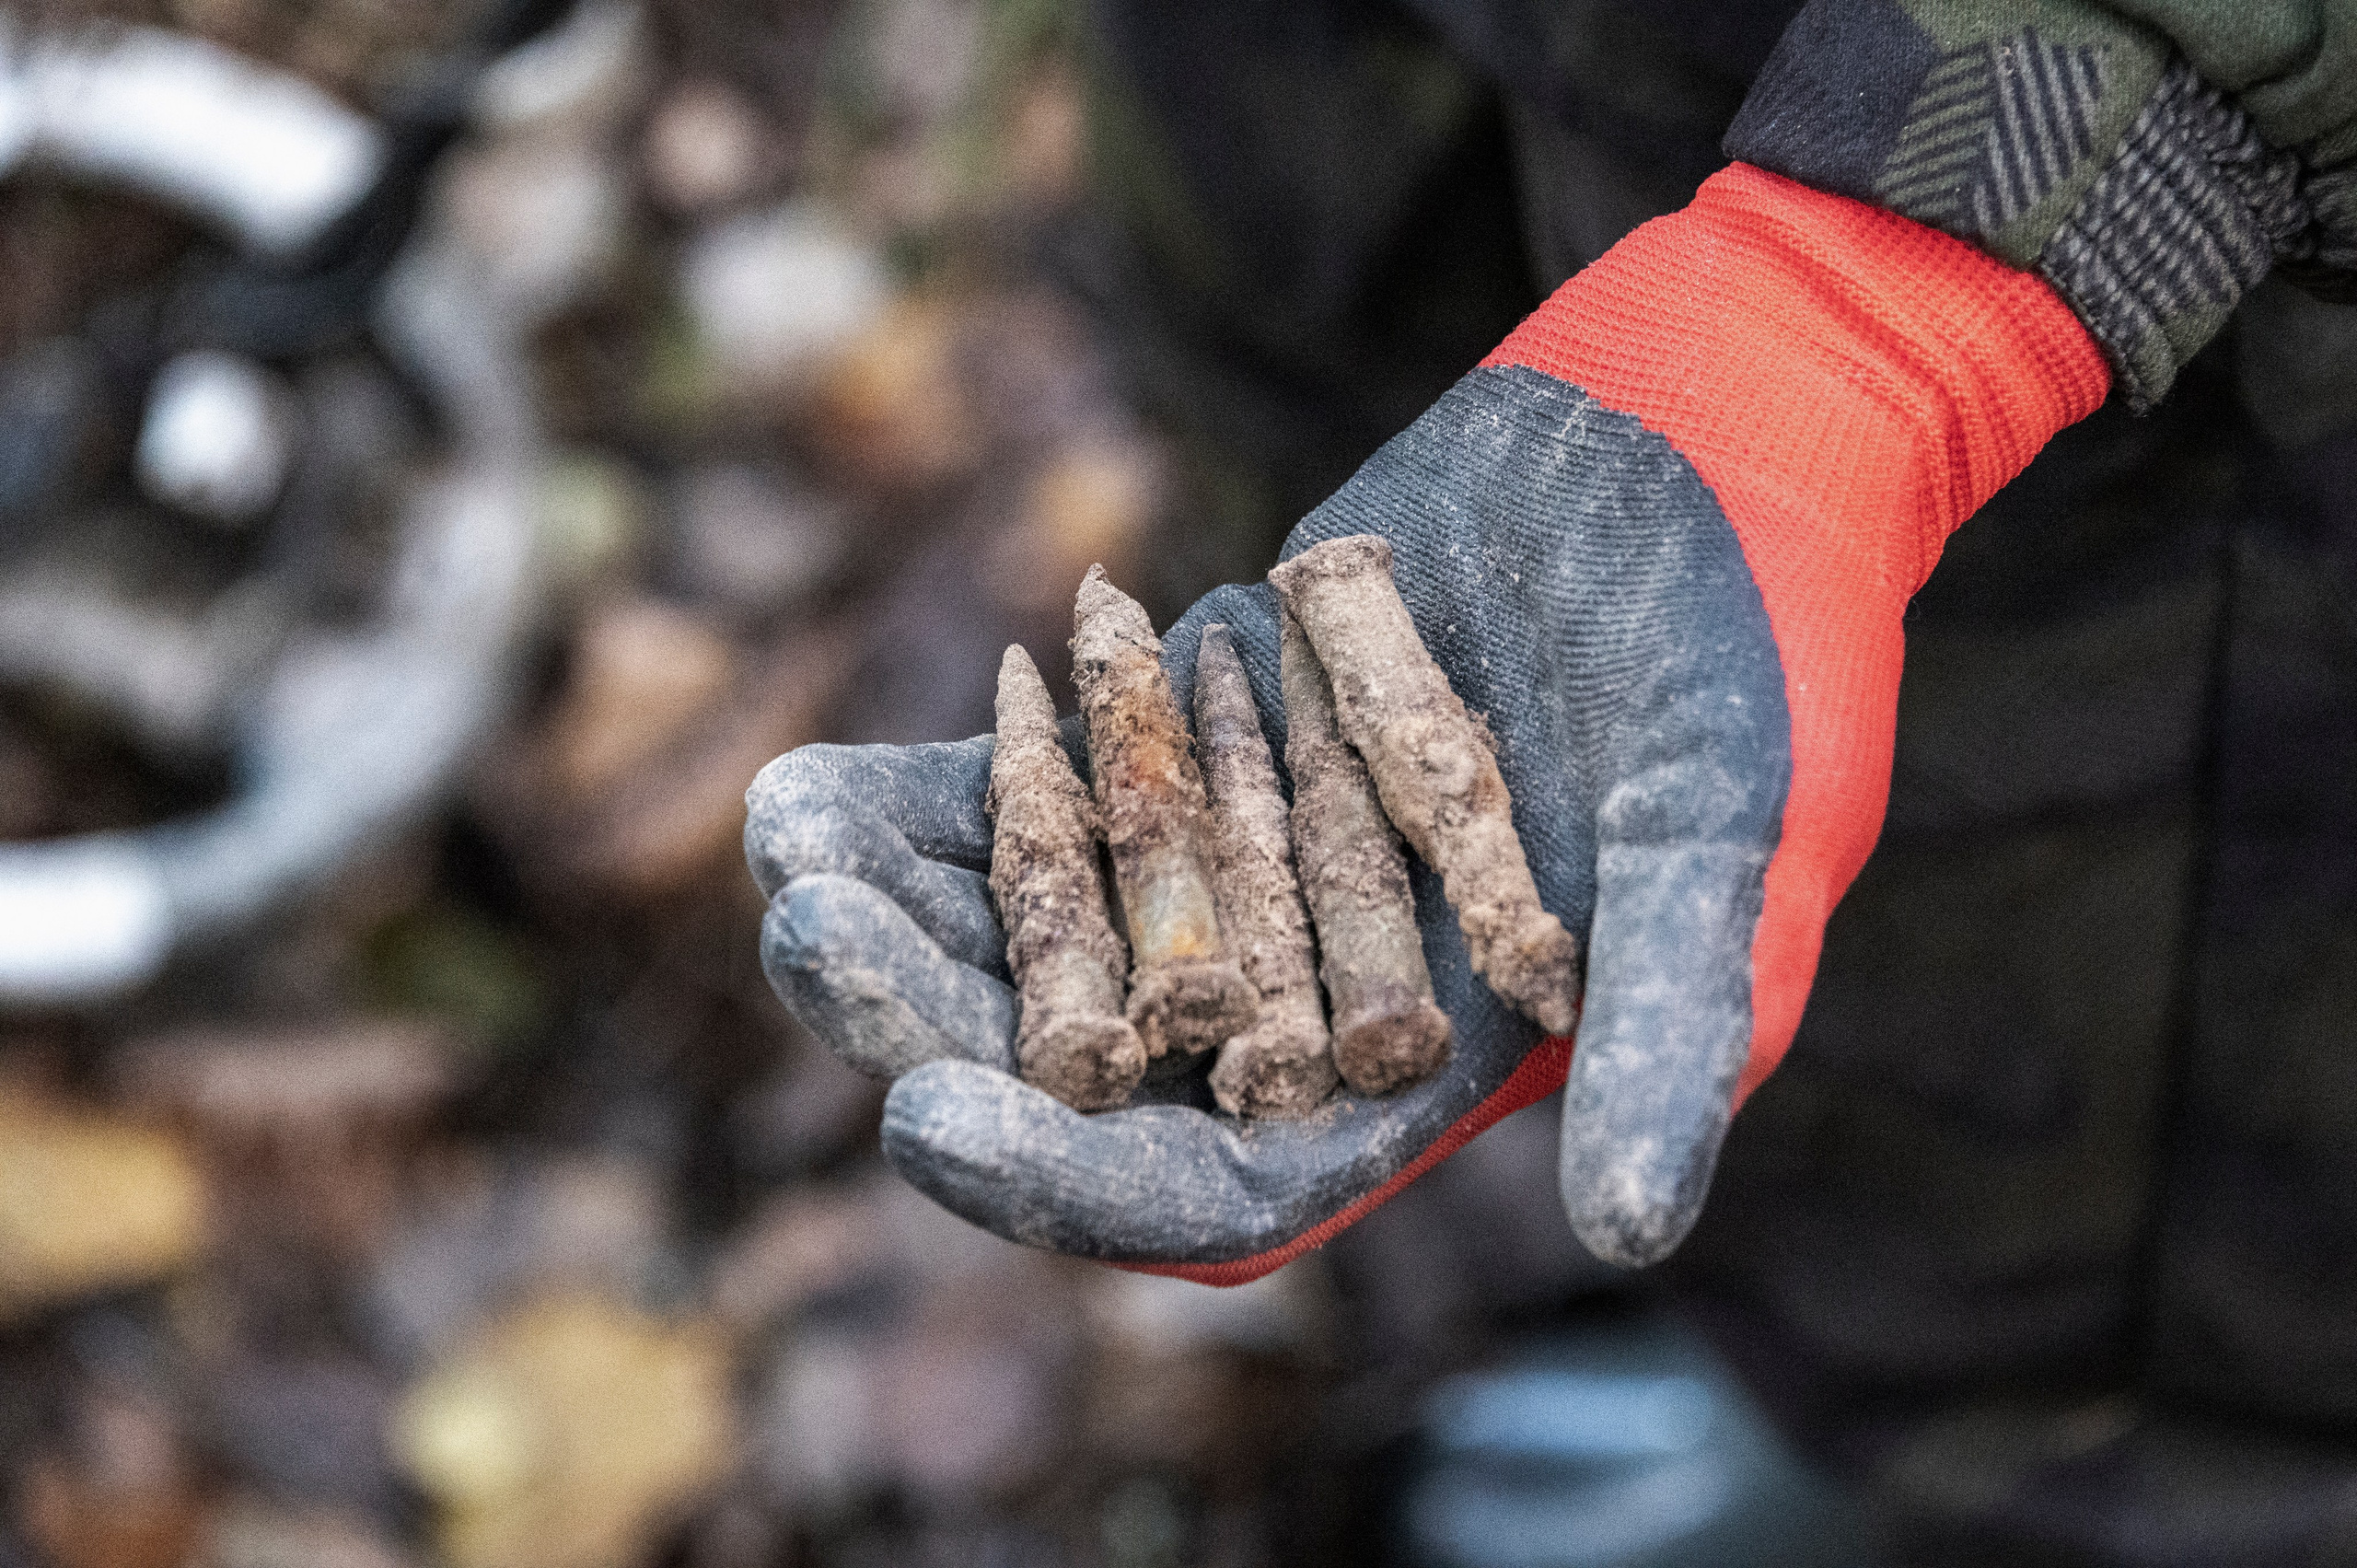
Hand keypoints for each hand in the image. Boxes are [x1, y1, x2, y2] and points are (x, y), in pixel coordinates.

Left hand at [745, 165, 2109, 1279]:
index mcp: (1420, 1069)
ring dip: (906, 915)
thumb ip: (1674, 1037)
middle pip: (1084, 1063)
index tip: (929, 1124)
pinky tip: (808, 799)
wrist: (1716, 448)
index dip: (1074, 1176)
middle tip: (814, 954)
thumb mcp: (1736, 861)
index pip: (1218, 1185)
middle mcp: (1308, 991)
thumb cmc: (1759, 668)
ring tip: (787, 867)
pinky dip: (933, 800)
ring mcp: (1238, 861)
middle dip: (938, 1024)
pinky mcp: (1193, 737)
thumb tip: (1627, 1234)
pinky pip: (1033, 794)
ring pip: (1033, 930)